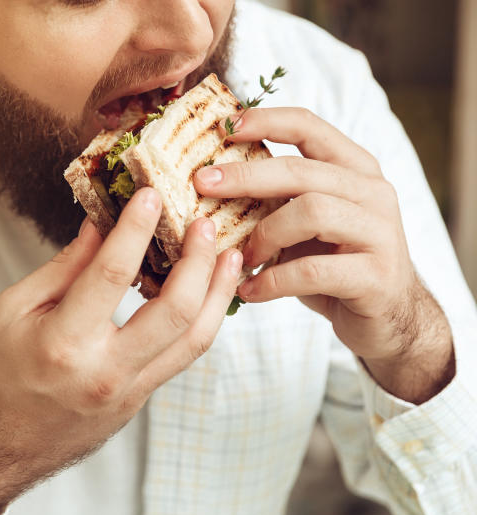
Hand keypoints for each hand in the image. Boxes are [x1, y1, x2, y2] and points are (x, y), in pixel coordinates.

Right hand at [0, 188, 242, 514]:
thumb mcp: (11, 311)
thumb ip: (63, 269)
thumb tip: (101, 227)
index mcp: (63, 344)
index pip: (112, 274)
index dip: (136, 228)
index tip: (150, 195)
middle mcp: (104, 372)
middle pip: (175, 310)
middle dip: (199, 260)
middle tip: (205, 225)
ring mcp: (126, 394)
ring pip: (194, 340)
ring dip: (218, 294)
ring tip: (230, 257)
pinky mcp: (136, 403)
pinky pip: (179, 358)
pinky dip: (198, 321)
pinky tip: (205, 295)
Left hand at [194, 107, 453, 401]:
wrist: (388, 318)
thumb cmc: (334, 266)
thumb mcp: (305, 226)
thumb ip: (276, 201)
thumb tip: (207, 184)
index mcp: (354, 170)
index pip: (310, 127)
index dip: (266, 121)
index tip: (224, 126)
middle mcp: (372, 193)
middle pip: (301, 171)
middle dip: (245, 176)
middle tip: (203, 185)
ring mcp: (379, 232)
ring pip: (312, 212)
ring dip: (264, 235)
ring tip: (240, 259)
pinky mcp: (375, 275)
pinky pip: (312, 271)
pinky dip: (272, 281)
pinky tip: (249, 291)